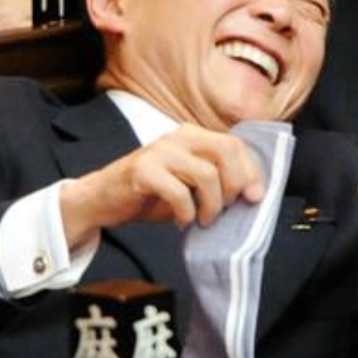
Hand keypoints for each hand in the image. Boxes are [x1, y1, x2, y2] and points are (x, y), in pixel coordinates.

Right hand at [59, 126, 263, 248]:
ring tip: (202, 219)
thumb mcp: (190, 184)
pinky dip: (186, 212)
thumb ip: (217, 181)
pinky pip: (178, 192)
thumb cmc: (151, 194)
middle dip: (234, 186)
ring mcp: (159, 151)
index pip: (235, 145)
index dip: (251, 172)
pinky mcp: (142, 170)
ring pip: (206, 174)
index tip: (254, 198)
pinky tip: (181, 221)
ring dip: (211, 205)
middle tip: (224, 209)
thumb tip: (252, 194)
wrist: (102, 199)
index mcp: (193, 136)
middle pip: (226, 151)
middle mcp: (178, 136)